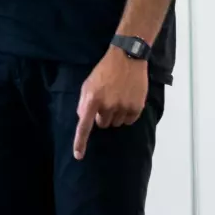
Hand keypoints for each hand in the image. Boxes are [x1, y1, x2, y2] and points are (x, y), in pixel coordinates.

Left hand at [73, 45, 148, 159]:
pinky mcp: (136, 108)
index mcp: (92, 99)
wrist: (126, 58)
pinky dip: (127, 115)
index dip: (80, 142)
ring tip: (117, 97)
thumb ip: (84, 102)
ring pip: (116, 123)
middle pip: (102, 124)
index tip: (78, 156)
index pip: (84, 125)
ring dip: (115, 115)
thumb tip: (82, 118)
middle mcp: (107, 105)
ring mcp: (123, 107)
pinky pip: (129, 121)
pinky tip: (127, 100)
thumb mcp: (88, 83)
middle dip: (102, 116)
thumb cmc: (104, 71)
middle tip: (106, 100)